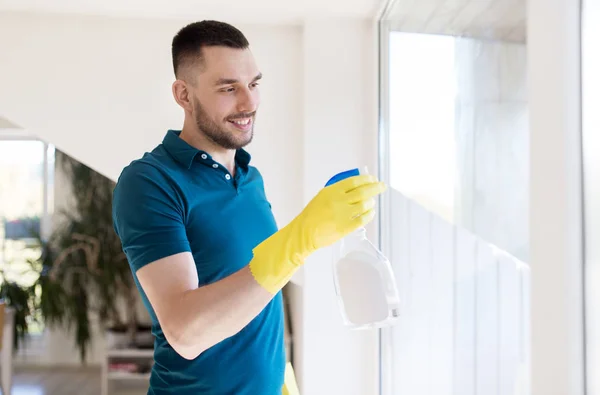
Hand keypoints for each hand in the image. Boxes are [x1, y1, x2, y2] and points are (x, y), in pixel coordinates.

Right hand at [249, 174, 385, 293]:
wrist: (305, 232)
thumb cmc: (312, 214)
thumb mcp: (322, 197)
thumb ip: (338, 192)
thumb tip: (357, 187)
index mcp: (332, 191)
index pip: (354, 181)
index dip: (366, 179)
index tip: (373, 179)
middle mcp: (339, 201)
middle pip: (363, 191)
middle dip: (376, 188)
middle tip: (383, 186)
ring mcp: (343, 214)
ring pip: (365, 204)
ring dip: (371, 202)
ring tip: (372, 202)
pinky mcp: (346, 227)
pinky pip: (363, 218)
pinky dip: (369, 214)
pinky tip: (371, 212)